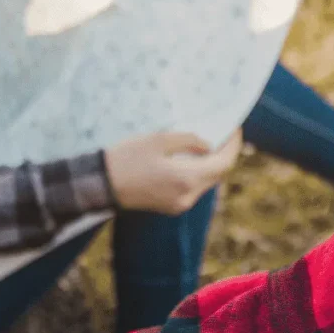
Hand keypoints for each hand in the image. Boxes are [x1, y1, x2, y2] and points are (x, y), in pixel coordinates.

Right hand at [105, 130, 243, 214]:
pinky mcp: (170, 206)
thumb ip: (188, 140)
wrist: (99, 185)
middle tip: (224, 131)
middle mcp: (187, 197)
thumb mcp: (158, 140)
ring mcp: (179, 204)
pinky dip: (198, 171)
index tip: (234, 127)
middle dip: (224, 152)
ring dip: (211, 162)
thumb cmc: (125, 158)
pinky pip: (193, 187)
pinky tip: (192, 156)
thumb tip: (208, 144)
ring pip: (206, 181)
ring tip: (210, 140)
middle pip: (218, 174)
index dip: (233, 144)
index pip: (224, 163)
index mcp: (186, 180)